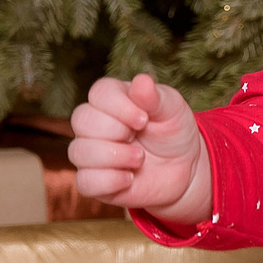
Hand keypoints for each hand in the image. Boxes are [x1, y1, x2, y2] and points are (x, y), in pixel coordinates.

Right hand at [68, 74, 212, 224]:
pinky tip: (130, 178)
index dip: (119, 106)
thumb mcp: (172, 110)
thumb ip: (155, 97)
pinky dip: (109, 181)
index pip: (98, 93)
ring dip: (113, 156)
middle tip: (138, 136)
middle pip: (81, 120)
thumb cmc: (173, 132)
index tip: (144, 120)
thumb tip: (142, 81)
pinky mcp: (94, 181)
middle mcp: (95, 124)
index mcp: (112, 99)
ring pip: (78, 151)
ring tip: (140, 159)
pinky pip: (85, 182)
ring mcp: (91, 153)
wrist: (184, 170)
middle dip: (115, 130)